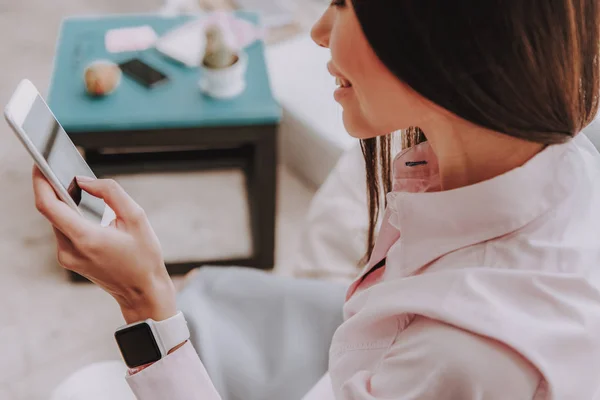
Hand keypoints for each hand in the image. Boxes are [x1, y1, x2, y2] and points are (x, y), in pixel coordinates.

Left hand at [32, 167, 175, 323]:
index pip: (48, 205)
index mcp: (86, 238)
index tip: (40, 163)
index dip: (40, 181)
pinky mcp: (69, 259)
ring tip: (72, 185)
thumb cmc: (144, 256)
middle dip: (53, 188)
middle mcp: (69, 250)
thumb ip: (110, 193)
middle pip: (50, 211)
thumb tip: (84, 180)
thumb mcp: (137, 217)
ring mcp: (67, 257)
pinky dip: (68, 215)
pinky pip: (62, 230)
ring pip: (56, 220)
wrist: (143, 291)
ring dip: (62, 202)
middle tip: (59, 167)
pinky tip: (79, 206)